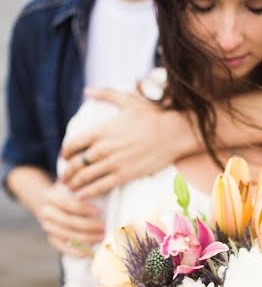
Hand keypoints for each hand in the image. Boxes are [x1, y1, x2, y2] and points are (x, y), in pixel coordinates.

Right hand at [34, 182, 104, 255]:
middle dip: (89, 226)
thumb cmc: (65, 193)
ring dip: (86, 238)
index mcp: (51, 196)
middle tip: (104, 227)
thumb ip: (82, 189)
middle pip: (69, 221)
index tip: (99, 211)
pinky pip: (63, 248)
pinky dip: (76, 252)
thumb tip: (103, 192)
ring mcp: (47, 226)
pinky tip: (89, 252)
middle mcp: (46, 212)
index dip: (84, 209)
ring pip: (68, 235)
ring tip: (101, 238)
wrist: (45, 201)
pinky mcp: (51, 238)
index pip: (69, 204)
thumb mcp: (70, 186)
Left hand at [60, 88, 195, 198]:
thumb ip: (105, 94)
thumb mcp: (127, 99)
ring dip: (75, 184)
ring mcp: (114, 162)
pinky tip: (82, 196)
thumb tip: (88, 91)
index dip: (65, 152)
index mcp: (102, 130)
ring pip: (86, 177)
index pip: (74, 143)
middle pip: (77, 163)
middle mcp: (104, 147)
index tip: (64, 157)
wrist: (174, 132)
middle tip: (64, 178)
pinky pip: (102, 186)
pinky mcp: (126, 175)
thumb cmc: (153, 115)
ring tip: (70, 189)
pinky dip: (89, 192)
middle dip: (67, 172)